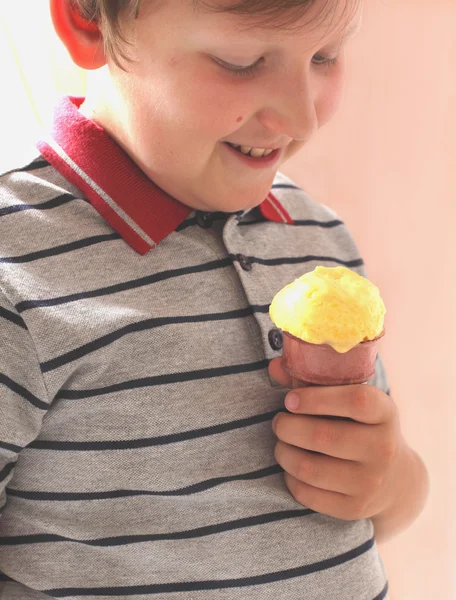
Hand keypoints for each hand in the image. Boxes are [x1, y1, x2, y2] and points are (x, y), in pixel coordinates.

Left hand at [268, 357, 406, 520]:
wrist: (396, 480)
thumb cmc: (361, 427)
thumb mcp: (351, 400)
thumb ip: (313, 380)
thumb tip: (274, 367)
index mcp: (385, 413)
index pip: (355, 400)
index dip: (316, 399)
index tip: (290, 400)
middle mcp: (383, 448)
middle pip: (323, 435)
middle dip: (288, 427)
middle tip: (279, 422)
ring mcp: (370, 482)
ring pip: (309, 467)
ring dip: (283, 453)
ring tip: (281, 444)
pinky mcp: (354, 509)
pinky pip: (307, 493)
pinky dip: (290, 478)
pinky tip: (292, 468)